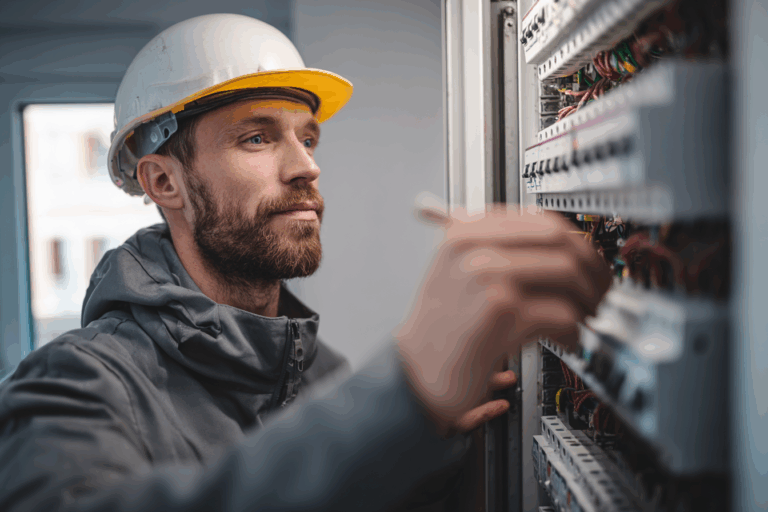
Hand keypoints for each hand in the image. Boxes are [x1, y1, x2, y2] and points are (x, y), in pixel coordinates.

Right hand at [396, 205, 609, 434]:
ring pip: (567, 272)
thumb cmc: (441, 330)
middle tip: (599, 291)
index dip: (577, 242)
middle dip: (591, 267)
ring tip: (585, 318)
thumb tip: (566, 246)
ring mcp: (487, 275)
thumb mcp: (459, 273)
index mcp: (465, 231)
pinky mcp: (501, 311)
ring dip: (588, 299)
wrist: (416, 373)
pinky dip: (574, 329)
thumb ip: (502, 250)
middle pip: (560, 239)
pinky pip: (561, 312)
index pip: (541, 219)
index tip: (589, 263)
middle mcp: (474, 246)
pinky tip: (567, 339)